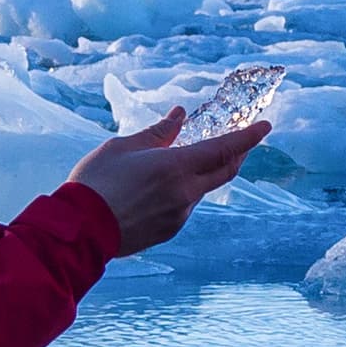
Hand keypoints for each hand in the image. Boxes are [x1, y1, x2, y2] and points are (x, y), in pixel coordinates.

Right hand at [71, 109, 268, 253]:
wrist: (80, 230)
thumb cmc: (96, 182)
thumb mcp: (123, 147)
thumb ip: (157, 132)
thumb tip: (179, 116)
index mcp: (176, 167)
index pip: (224, 148)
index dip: (248, 136)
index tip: (265, 126)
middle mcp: (185, 193)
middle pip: (224, 171)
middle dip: (237, 154)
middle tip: (240, 141)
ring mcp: (179, 215)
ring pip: (202, 189)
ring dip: (203, 173)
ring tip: (180, 162)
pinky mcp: (169, 230)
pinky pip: (185, 206)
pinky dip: (184, 191)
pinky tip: (160, 188)